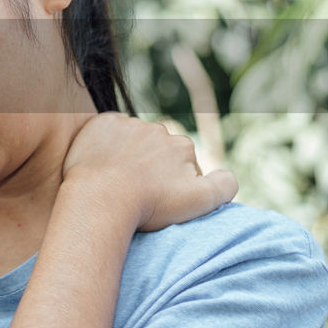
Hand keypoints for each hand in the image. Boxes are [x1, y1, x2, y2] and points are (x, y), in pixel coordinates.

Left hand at [61, 112, 237, 231]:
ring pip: (131, 140)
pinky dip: (105, 144)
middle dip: (150, 167)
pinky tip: (100, 163)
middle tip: (135, 191)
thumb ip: (224, 186)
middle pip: (156, 150)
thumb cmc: (150, 204)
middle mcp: (158, 129)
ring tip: (115, 181)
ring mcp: (129, 124)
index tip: (157, 199)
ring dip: (127, 155)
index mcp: (183, 145)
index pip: (181, 163)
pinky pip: (107, 131)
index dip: (171, 183)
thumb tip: (227, 175)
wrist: (102, 198)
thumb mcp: (199, 201)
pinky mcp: (102, 123)